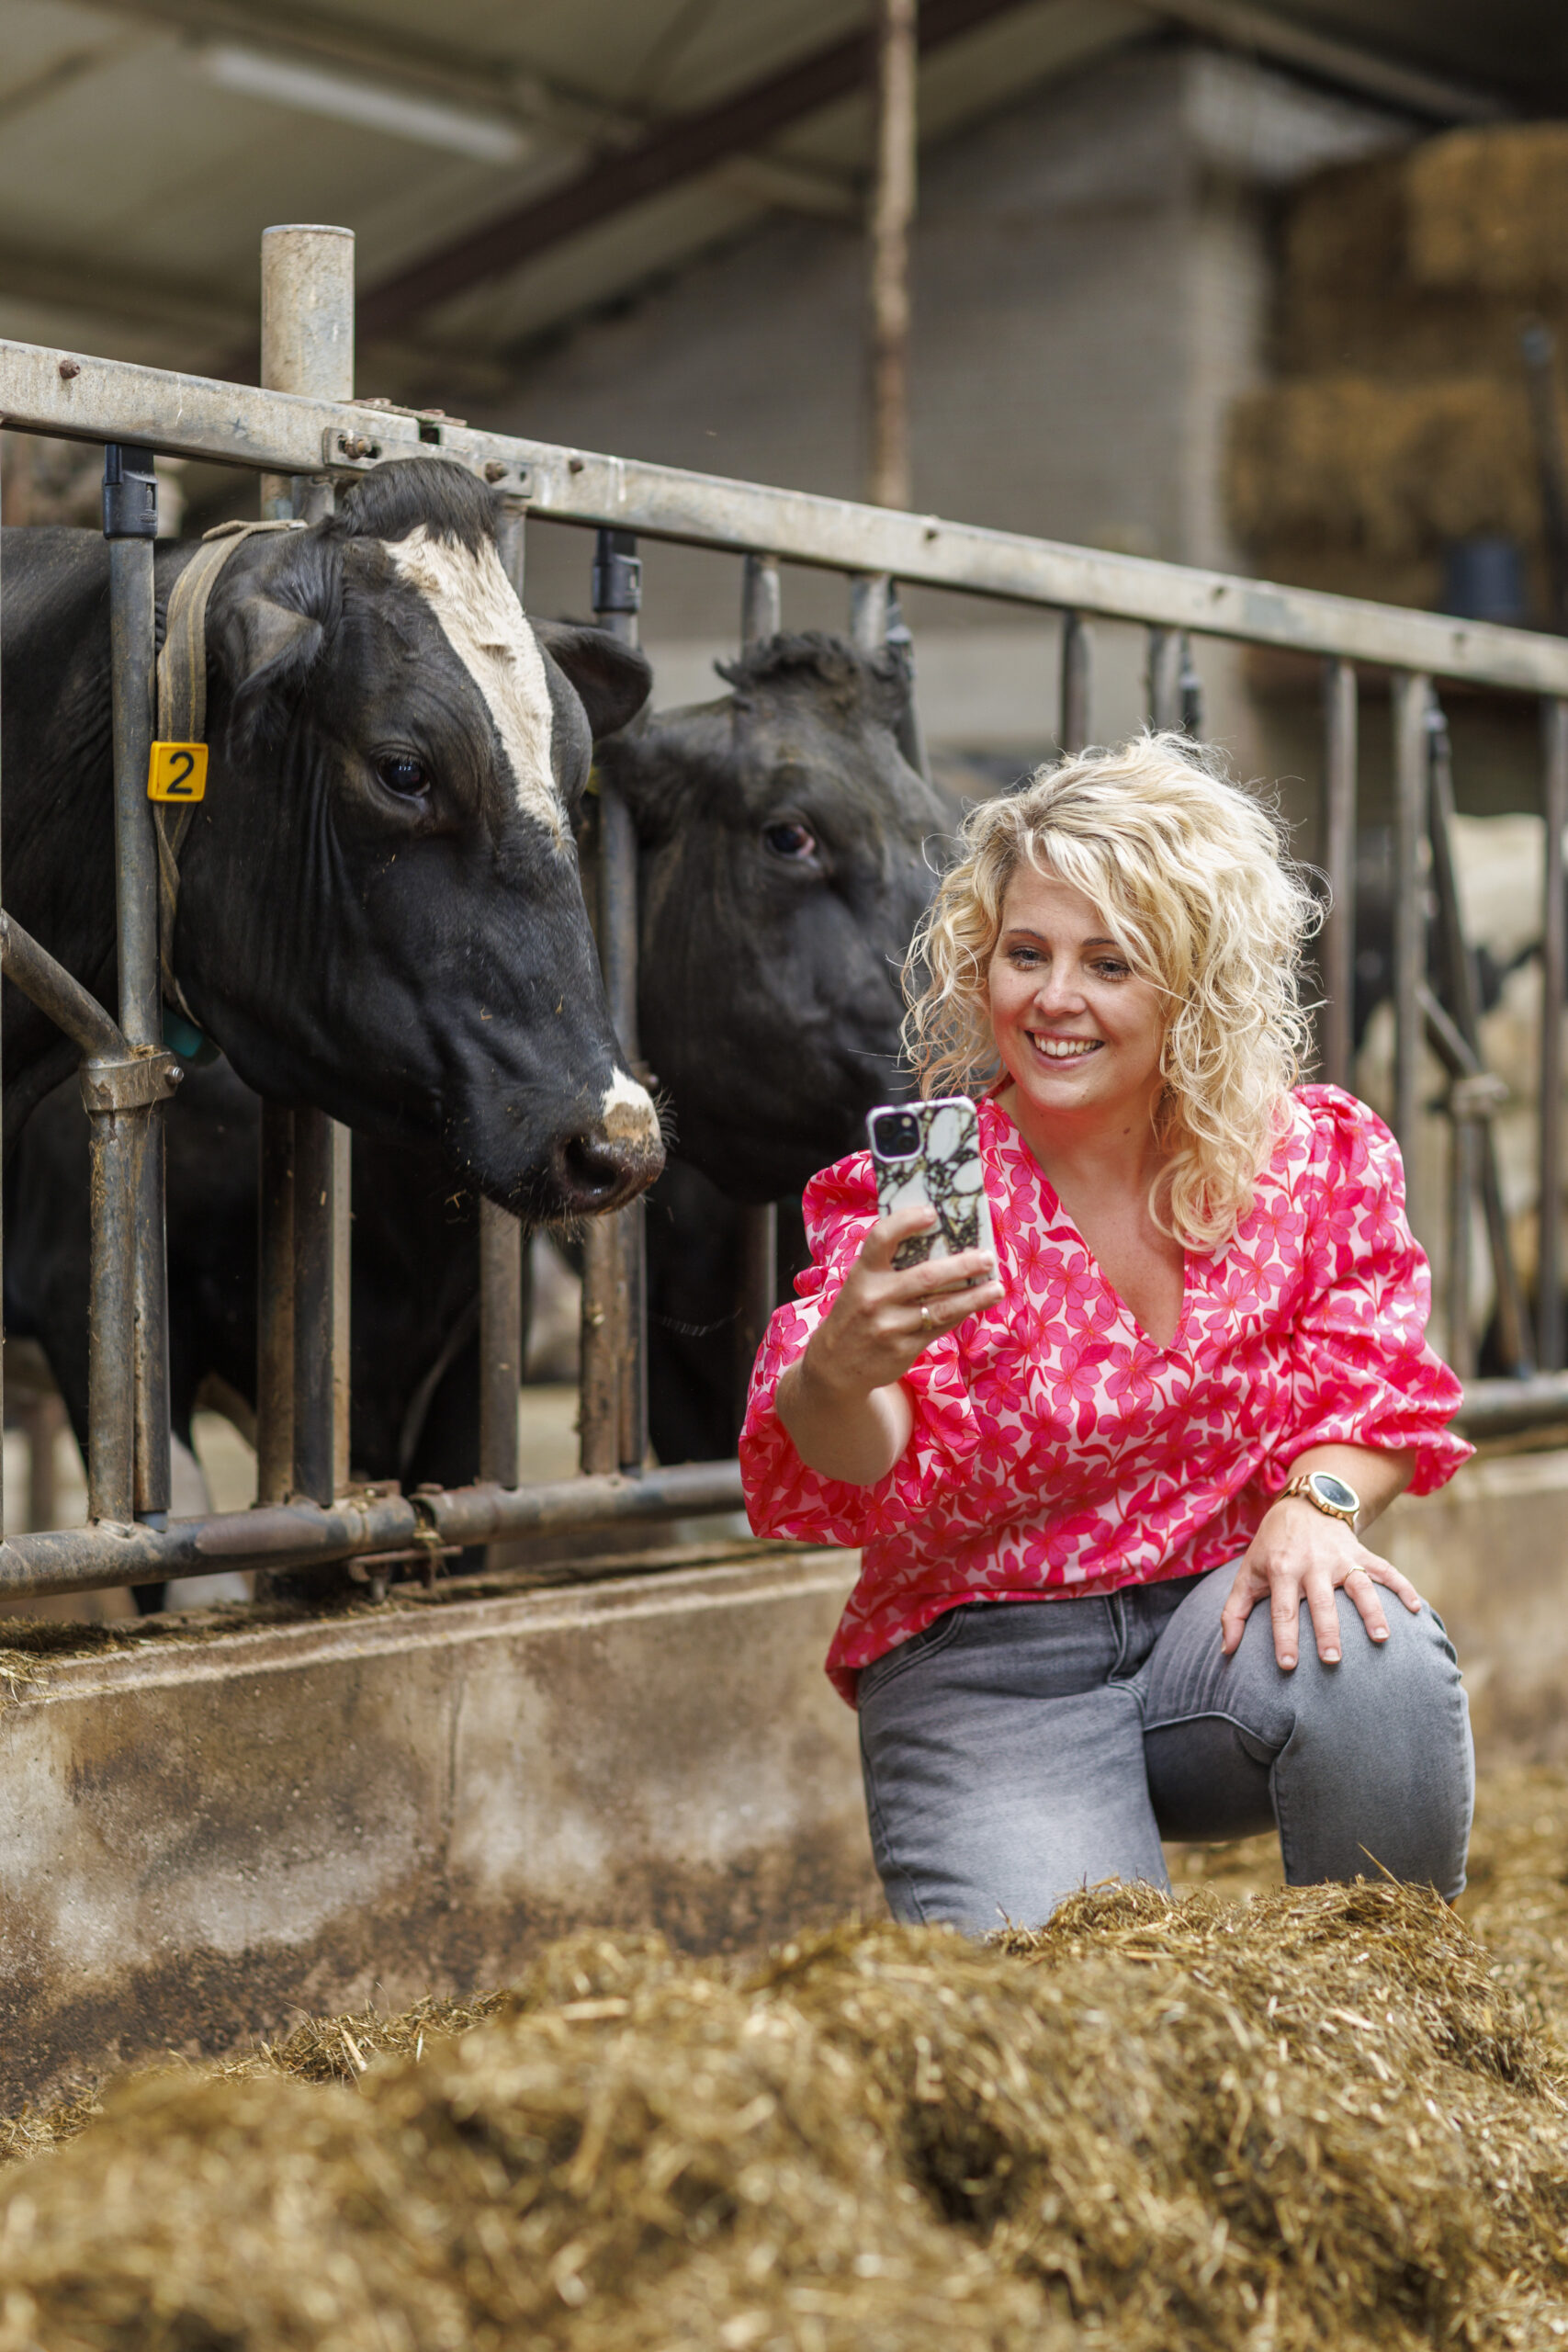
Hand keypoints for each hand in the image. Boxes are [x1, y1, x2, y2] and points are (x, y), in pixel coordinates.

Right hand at [800, 1204, 1002, 1404]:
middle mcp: (875, 1298)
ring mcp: (890, 1326)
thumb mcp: (861, 1284)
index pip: (881, 1239)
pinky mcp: (903, 1349)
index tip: (932, 1212)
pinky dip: (961, 1314)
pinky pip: (940, 1327)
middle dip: (962, 1265)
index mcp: (862, 1274)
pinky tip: (978, 1304)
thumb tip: (941, 1242)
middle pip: (926, 1276)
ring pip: (941, 1307)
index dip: (906, 1222)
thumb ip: (890, 1266)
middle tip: (987, 1256)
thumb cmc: (856, 1312)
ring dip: (974, 1296)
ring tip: (997, 1287)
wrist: (835, 1365)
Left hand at [1220, 1494, 1422, 1670]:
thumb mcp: (1247, 1573)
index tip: (1289, 1666)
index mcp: (1282, 1570)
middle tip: (1333, 1660)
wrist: (1302, 1505)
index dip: (1285, 1638)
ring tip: (1382, 1638)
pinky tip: (1416, 1609)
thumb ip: (1234, 1612)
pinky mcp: (1361, 1552)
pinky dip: (1403, 1587)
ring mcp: (1340, 1557)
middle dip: (1327, 1631)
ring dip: (1372, 1611)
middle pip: (1321, 1602)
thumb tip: (1226, 1650)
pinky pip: (1386, 1570)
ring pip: (1359, 1585)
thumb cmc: (1271, 1548)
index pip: (1282, 1610)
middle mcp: (1312, 1564)